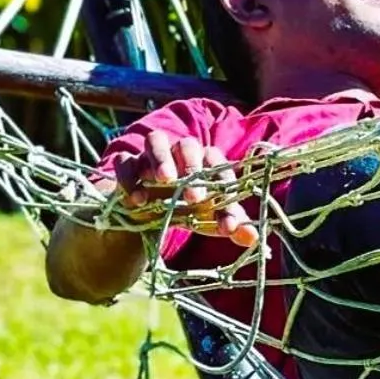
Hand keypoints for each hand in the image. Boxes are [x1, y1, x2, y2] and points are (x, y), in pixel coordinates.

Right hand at [95, 129, 263, 249]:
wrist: (147, 214)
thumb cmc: (186, 208)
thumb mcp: (208, 219)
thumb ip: (230, 224)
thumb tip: (254, 238)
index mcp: (204, 163)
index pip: (218, 164)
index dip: (224, 189)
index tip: (227, 224)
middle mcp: (178, 154)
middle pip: (188, 145)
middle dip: (192, 167)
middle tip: (194, 198)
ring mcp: (150, 157)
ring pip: (156, 140)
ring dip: (161, 157)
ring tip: (165, 181)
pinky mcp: (127, 165)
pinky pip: (125, 161)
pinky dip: (129, 176)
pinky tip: (135, 199)